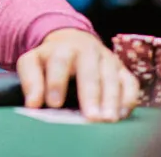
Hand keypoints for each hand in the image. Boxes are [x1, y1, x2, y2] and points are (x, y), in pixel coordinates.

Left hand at [16, 28, 138, 122]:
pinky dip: (128, 98)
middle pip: (90, 71)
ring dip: (111, 99)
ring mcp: (108, 59)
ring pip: (112, 77)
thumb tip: (33, 104)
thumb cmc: (51, 59)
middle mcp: (88, 51)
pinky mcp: (122, 69)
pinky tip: (122, 115)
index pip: (59, 62)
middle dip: (91, 94)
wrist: (74, 41)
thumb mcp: (33, 62)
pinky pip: (130, 83)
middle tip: (91, 117)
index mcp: (63, 48)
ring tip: (108, 120)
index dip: (56, 82)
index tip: (53, 104)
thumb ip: (30, 79)